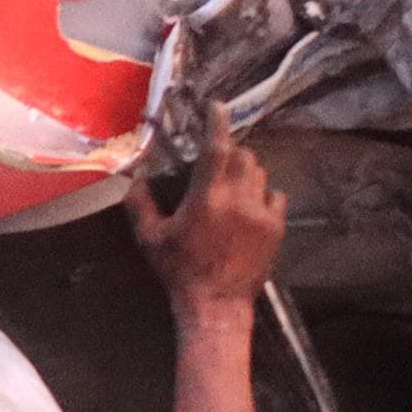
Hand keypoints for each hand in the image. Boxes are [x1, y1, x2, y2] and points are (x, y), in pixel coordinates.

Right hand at [130, 105, 286, 312]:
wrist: (216, 305)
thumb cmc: (180, 271)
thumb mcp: (151, 239)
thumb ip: (140, 203)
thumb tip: (135, 177)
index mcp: (205, 198)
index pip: (217, 148)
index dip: (217, 123)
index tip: (217, 107)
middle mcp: (237, 200)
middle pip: (243, 155)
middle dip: (230, 152)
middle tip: (216, 162)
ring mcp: (261, 213)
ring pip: (259, 173)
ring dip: (245, 172)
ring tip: (231, 187)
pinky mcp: (276, 227)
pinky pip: (276, 195)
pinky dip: (263, 194)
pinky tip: (249, 207)